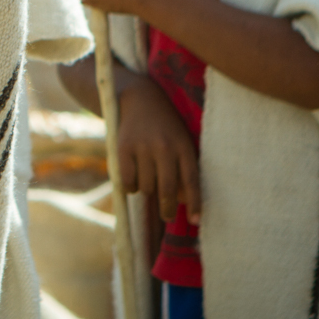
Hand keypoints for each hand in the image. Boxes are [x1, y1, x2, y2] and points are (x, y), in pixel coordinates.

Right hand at [116, 77, 200, 222]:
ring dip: (147, 190)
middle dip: (167, 209)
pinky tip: (133, 179)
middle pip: (167, 190)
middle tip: (167, 216)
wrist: (139, 97)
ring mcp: (142, 147)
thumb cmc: (165, 127)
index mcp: (183, 146)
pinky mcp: (123, 148)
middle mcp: (164, 147)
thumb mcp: (181, 141)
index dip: (194, 203)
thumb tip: (180, 202)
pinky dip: (130, 187)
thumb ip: (183, 168)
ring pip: (146, 187)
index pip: (191, 181)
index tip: (195, 221)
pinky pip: (127, 182)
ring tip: (147, 180)